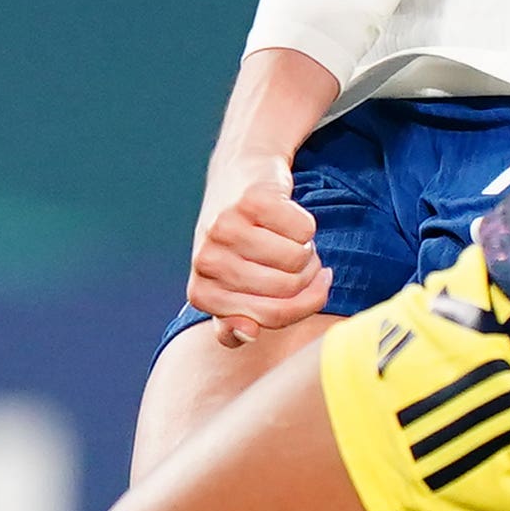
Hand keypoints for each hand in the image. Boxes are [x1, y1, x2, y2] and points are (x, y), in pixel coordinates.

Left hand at [188, 156, 329, 344]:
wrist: (240, 175)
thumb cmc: (240, 241)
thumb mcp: (232, 286)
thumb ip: (236, 321)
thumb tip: (248, 335)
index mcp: (201, 293)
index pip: (270, 318)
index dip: (301, 307)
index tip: (304, 290)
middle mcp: (206, 259)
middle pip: (286, 289)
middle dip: (308, 278)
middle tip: (303, 261)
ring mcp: (225, 227)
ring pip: (296, 260)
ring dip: (308, 251)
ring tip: (293, 241)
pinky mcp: (251, 199)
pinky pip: (303, 229)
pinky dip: (306, 225)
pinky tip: (289, 217)